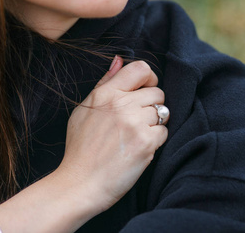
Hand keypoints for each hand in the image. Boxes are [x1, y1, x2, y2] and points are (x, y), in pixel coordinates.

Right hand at [0, 56, 167, 232]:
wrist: (79, 183)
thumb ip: (105, 84)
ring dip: (154, 124)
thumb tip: (120, 60)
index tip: (145, 89)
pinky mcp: (146, 143)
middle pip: (157, 92)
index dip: (149, 78)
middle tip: (137, 121)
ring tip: (136, 136)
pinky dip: (155, 140)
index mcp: (105, 93)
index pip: (141, 68)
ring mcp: (135, 123)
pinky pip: (164, 132)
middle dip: (152, 105)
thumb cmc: (80, 148)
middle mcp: (121, 104)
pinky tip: (139, 148)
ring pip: (163, 112)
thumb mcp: (84, 110)